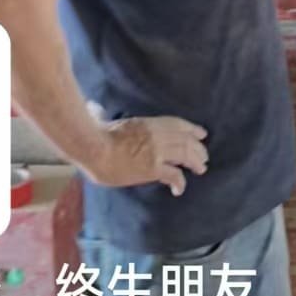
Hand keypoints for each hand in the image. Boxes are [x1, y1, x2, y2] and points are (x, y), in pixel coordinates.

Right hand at [90, 116, 208, 195]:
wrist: (93, 148)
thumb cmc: (93, 133)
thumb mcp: (106, 119)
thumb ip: (105, 113)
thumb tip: (92, 107)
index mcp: (148, 123)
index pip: (177, 124)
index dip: (192, 129)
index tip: (201, 134)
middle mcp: (158, 135)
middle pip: (186, 140)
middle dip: (198, 149)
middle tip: (203, 157)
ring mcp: (157, 151)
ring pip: (186, 154)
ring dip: (196, 162)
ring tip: (200, 169)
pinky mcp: (153, 168)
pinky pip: (174, 174)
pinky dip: (180, 182)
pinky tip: (179, 189)